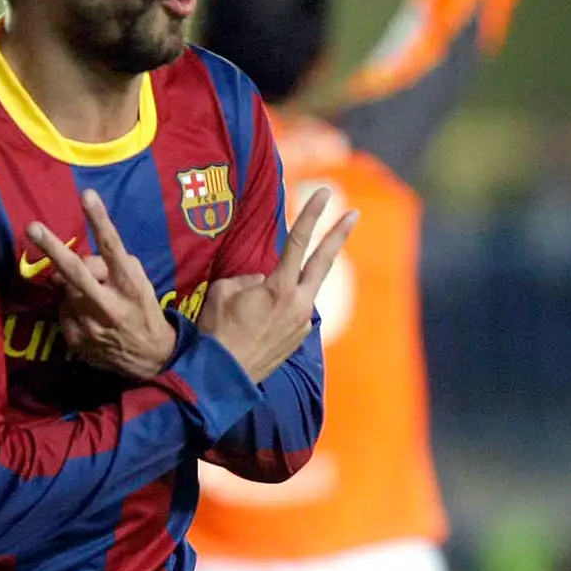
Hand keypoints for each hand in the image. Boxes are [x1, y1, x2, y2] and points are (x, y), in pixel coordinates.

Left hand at [29, 189, 178, 379]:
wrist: (150, 360)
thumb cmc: (143, 310)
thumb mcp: (138, 282)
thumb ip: (112, 266)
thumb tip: (78, 260)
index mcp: (129, 286)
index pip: (113, 247)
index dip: (99, 220)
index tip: (87, 195)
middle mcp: (108, 305)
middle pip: (75, 271)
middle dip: (52, 247)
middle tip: (32, 227)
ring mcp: (89, 325)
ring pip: (67, 290)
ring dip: (75, 288)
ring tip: (95, 299)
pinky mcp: (76, 340)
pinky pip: (64, 311)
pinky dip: (72, 308)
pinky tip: (89, 318)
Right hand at [196, 189, 357, 381]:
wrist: (221, 376)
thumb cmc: (216, 331)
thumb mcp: (223, 292)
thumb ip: (247, 279)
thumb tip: (262, 281)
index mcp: (280, 288)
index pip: (299, 242)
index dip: (311, 214)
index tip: (325, 193)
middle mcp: (299, 304)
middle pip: (323, 262)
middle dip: (338, 235)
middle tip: (354, 214)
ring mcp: (302, 324)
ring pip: (305, 291)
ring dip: (296, 282)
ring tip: (268, 294)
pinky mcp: (297, 340)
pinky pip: (295, 313)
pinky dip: (285, 306)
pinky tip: (262, 319)